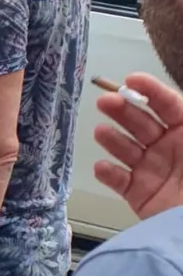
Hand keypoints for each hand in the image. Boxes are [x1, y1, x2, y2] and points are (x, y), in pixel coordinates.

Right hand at [94, 72, 182, 218]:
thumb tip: (175, 99)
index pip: (168, 105)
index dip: (150, 91)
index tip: (130, 80)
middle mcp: (169, 149)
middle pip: (141, 123)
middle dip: (123, 110)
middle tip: (104, 101)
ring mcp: (152, 171)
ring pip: (126, 149)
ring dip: (112, 139)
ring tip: (100, 132)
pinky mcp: (139, 195)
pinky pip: (119, 181)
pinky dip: (108, 173)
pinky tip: (103, 167)